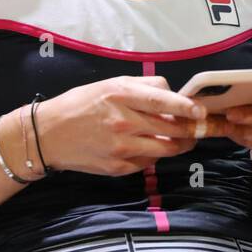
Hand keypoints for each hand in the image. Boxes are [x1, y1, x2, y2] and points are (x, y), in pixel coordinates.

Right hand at [38, 76, 201, 175]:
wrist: (49, 134)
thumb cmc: (81, 104)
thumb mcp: (110, 84)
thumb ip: (143, 87)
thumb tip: (172, 95)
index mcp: (121, 95)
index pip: (163, 101)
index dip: (186, 107)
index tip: (202, 111)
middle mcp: (123, 122)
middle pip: (171, 128)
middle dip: (190, 129)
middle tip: (198, 127)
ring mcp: (121, 147)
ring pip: (165, 149)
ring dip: (178, 144)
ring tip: (181, 138)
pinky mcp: (118, 167)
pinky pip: (149, 162)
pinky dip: (155, 155)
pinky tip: (148, 147)